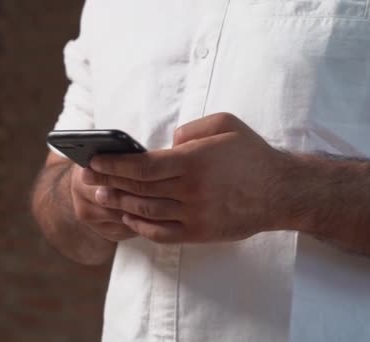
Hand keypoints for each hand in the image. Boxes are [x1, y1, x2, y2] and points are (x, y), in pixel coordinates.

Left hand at [83, 113, 290, 243]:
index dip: (113, 164)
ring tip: (101, 195)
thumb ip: (191, 129)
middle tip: (88, 177)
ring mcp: (194, 216)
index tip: (94, 160)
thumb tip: (166, 144)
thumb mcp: (225, 124)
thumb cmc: (251, 154)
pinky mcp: (199, 234)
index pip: (142, 166)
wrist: (281, 192)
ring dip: (119, 204)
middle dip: (108, 182)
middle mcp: (191, 191)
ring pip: (145, 212)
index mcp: (194, 162)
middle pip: (138, 190)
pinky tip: (127, 218)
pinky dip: (139, 226)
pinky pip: (160, 233)